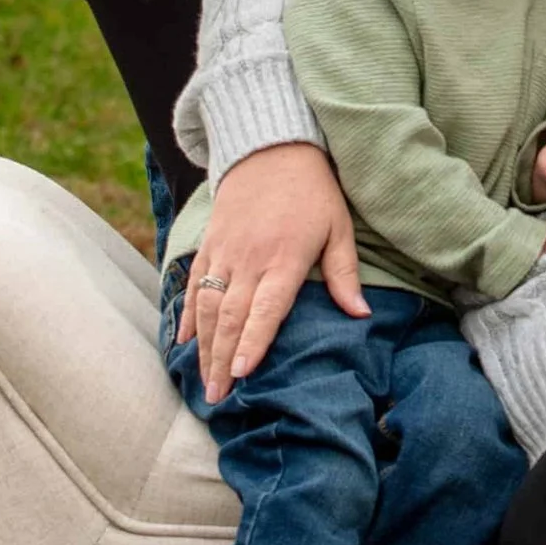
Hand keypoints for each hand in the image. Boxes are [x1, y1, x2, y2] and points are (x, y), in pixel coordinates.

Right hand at [176, 142, 364, 403]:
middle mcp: (249, 258)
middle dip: (221, 360)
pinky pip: (194, 285)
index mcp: (284, 258)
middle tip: (217, 398)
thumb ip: (344, 273)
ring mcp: (224, 252)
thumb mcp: (339, 227)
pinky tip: (184, 343)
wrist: (271, 146)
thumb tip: (361, 315)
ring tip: (203, 382)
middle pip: (231, 317)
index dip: (252, 342)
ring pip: (208, 307)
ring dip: (203, 347)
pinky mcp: (210, 244)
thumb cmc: (313, 191)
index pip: (265, 308)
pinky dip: (187, 316)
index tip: (240, 374)